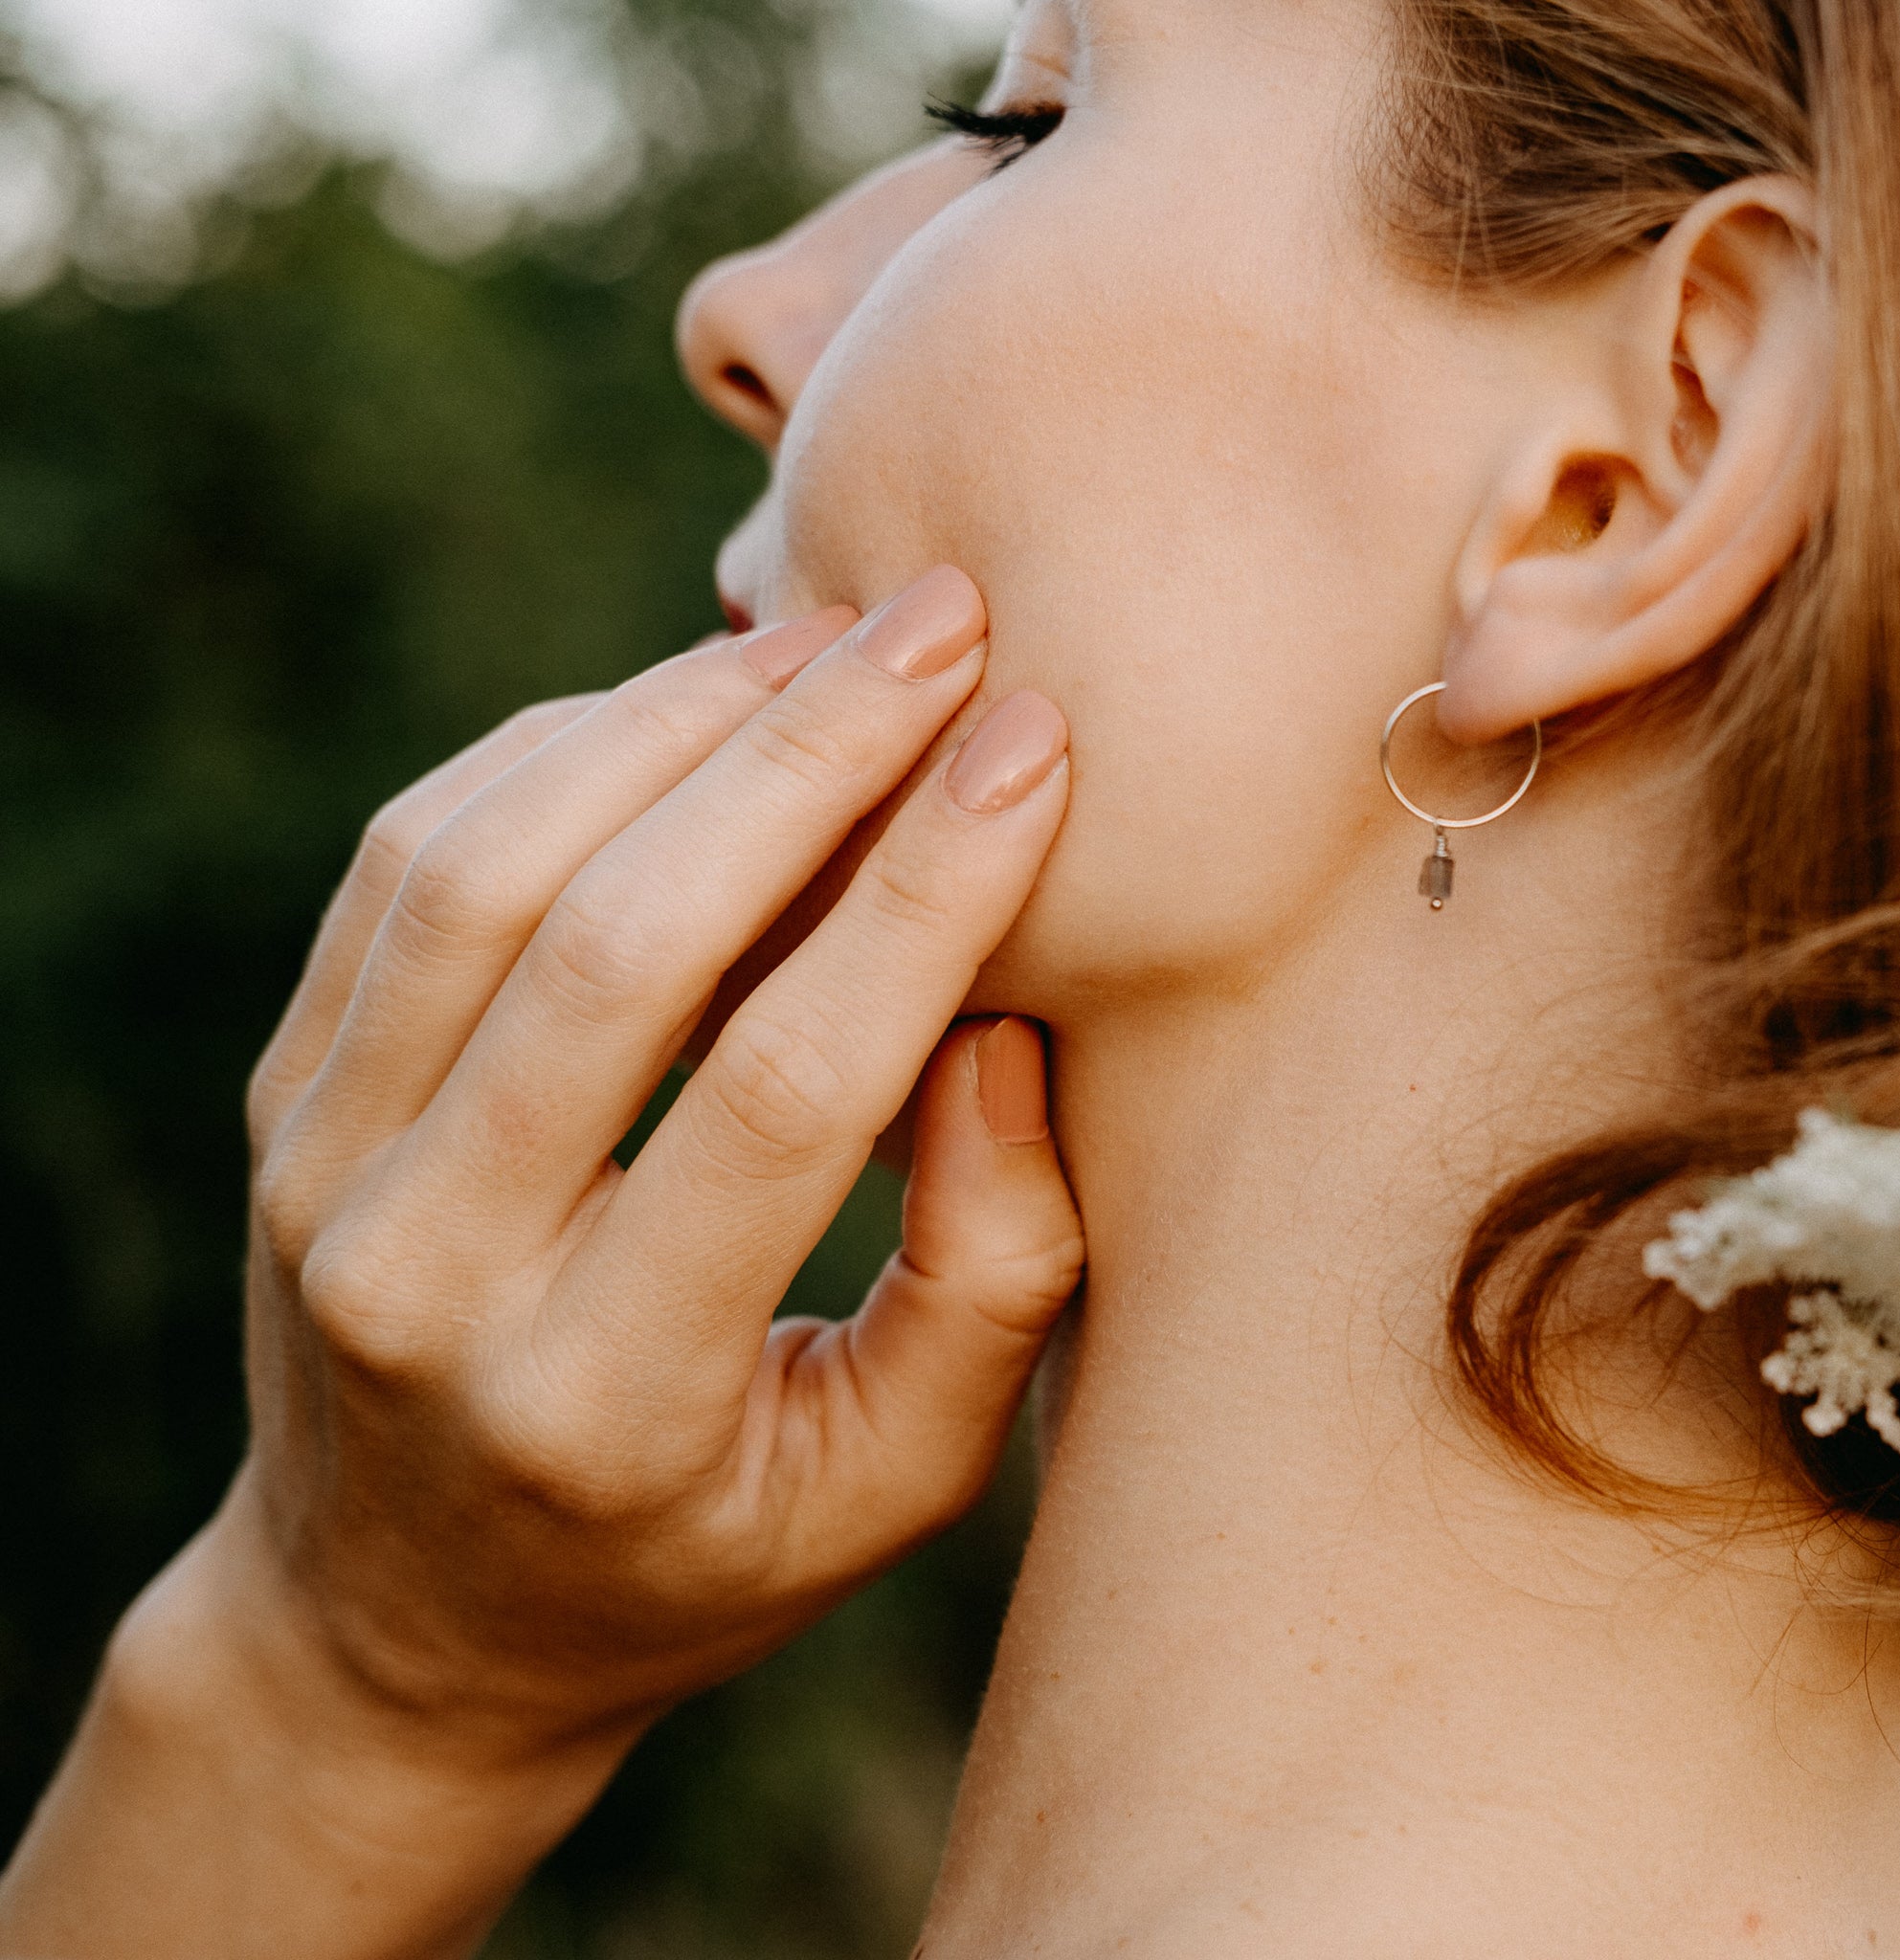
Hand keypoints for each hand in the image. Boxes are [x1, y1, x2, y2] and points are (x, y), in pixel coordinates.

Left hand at [0, 568, 1081, 1956]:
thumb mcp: (890, 1486)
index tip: (1038, 744)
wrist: (404, 1624)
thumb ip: (991, 1282)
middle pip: (622, 943)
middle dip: (806, 753)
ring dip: (672, 717)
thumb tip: (1010, 1027)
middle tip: (942, 618)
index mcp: (603, 1399)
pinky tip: (686, 703)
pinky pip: (409, 862)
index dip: (925, 897)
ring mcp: (319, 1177)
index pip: (783, 1090)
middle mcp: (425, 1277)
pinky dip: (554, 749)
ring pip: (489, 866)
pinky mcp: (285, 1096)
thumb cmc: (701, 1551)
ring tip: (825, 635)